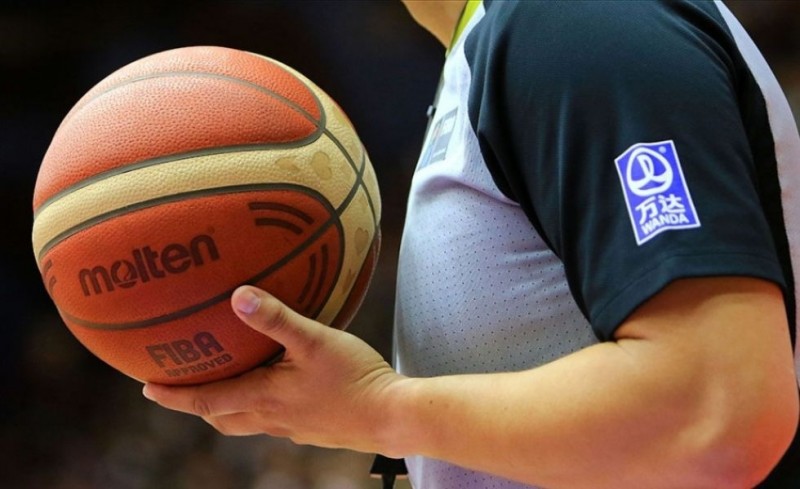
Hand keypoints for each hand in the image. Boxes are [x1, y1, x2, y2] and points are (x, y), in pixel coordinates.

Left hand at [142, 285, 402, 453]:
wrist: (393, 417)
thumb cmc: (355, 378)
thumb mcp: (315, 340)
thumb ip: (277, 318)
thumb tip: (238, 294)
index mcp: (266, 397)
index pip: (206, 400)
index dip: (174, 395)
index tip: (146, 387)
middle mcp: (274, 418)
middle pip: (222, 418)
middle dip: (197, 405)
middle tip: (181, 388)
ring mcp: (294, 428)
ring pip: (248, 422)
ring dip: (228, 407)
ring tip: (225, 386)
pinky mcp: (314, 430)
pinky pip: (276, 420)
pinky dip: (261, 406)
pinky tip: (280, 389)